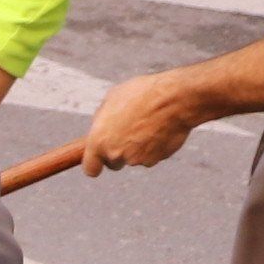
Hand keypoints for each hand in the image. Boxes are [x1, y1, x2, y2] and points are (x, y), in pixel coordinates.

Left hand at [80, 68, 207, 172]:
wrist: (172, 99)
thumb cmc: (142, 94)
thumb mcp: (112, 99)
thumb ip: (102, 120)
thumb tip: (100, 127)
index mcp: (98, 140)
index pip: (90, 168)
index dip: (95, 165)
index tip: (98, 162)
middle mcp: (115, 154)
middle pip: (114, 164)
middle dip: (119, 153)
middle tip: (128, 134)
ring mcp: (135, 159)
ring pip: (134, 158)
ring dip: (138, 147)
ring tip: (147, 124)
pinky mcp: (154, 160)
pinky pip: (151, 156)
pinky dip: (153, 147)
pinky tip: (158, 129)